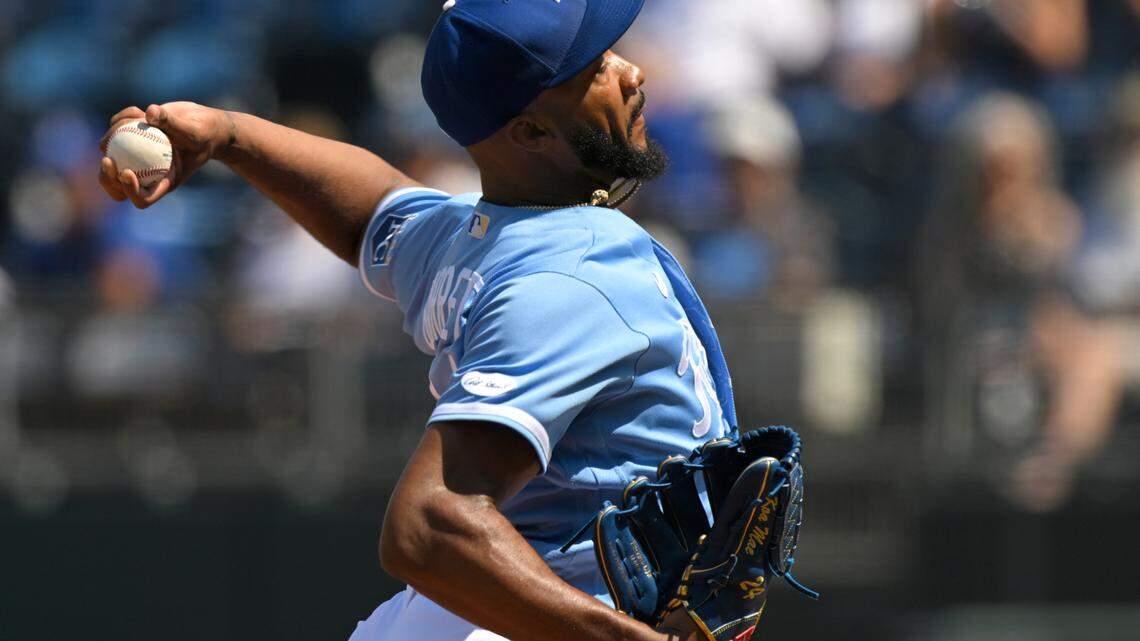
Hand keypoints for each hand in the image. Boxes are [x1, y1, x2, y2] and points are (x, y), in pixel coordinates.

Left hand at [98, 102, 233, 208]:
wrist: (201, 124)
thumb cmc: (204, 134)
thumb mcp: (194, 131)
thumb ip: (173, 123)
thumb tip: (151, 112)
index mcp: (163, 181)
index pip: (143, 198)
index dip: (130, 191)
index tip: (128, 172)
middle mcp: (146, 173)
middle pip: (117, 186)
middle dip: (107, 178)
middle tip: (107, 160)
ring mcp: (134, 157)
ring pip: (110, 153)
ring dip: (114, 134)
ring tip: (137, 117)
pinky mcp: (129, 138)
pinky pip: (114, 131)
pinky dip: (122, 119)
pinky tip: (138, 110)